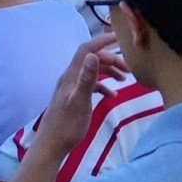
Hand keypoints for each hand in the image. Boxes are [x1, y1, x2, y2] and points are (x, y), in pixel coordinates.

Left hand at [30, 34, 124, 158]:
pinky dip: (102, 86)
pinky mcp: (74, 98)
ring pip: (92, 72)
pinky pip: (90, 86)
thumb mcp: (80, 101)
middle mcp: (70, 77)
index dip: (102, 41)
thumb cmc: (67, 125)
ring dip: (108, 72)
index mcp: (71, 75)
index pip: (86, 49)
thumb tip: (94, 55)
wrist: (52, 144)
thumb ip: (87, 78)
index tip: (118, 37)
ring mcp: (71, 87)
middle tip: (129, 68)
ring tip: (125, 79)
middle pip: (92, 60)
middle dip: (111, 60)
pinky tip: (112, 96)